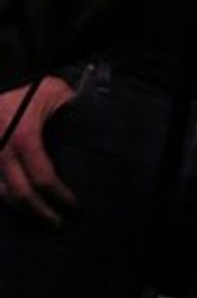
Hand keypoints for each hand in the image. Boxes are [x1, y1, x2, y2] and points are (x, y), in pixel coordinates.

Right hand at [0, 76, 77, 224]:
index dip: (59, 197)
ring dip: (18, 208)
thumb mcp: (55, 94)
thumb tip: (87, 133)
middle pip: (19, 195)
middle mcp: (0, 151)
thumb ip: (69, 114)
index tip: (72, 206)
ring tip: (35, 215)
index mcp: (24, 138)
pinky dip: (2, 194)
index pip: (43, 179)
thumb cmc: (27, 83)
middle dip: (39, 213)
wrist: (1, 74)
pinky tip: (13, 199)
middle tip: (56, 223)